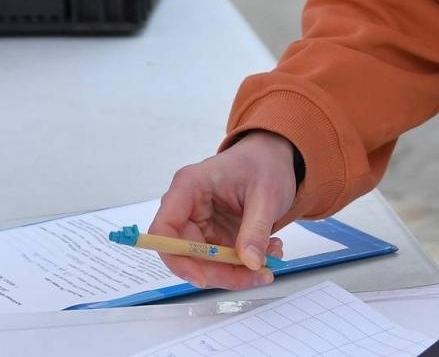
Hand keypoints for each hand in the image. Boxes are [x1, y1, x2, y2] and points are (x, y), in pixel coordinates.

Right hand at [149, 132, 298, 290]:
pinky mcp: (214, 235)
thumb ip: (256, 229)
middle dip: (222, 272)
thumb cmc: (264, 165)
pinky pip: (221, 261)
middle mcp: (187, 208)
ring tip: (274, 257)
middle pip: (187, 254)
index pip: (164, 230)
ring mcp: (200, 223)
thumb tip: (250, 263)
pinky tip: (270, 249)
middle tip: (261, 274)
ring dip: (238, 270)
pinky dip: (245, 264)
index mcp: (188, 188)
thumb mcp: (267, 195)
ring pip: (205, 263)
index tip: (203, 280)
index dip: (177, 259)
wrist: (273, 158)